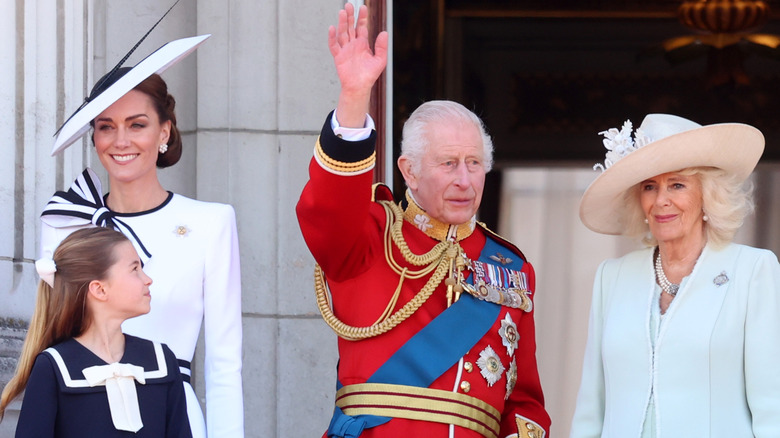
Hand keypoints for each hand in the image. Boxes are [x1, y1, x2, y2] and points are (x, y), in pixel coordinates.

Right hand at [328, 3, 387, 127]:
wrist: (360, 87)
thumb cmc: (369, 75)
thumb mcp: (380, 60)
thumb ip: (382, 47)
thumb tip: (384, 33)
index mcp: (363, 43)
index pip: (362, 27)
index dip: (362, 17)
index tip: (363, 7)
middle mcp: (353, 44)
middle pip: (350, 26)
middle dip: (350, 16)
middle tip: (349, 5)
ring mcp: (345, 49)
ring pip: (342, 33)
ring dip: (341, 23)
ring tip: (342, 12)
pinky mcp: (338, 57)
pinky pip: (334, 45)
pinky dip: (332, 37)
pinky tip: (332, 28)